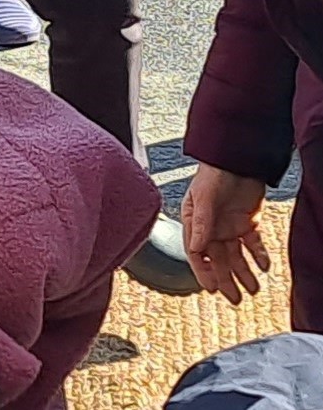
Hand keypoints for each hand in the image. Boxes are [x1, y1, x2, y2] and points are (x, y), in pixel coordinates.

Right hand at [183, 164, 273, 303]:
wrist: (238, 160)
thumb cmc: (213, 174)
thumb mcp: (204, 198)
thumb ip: (200, 222)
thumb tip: (195, 248)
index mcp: (194, 223)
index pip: (196, 253)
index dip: (203, 271)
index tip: (212, 289)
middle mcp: (211, 228)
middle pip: (218, 259)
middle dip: (226, 280)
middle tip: (234, 299)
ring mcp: (229, 226)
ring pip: (237, 256)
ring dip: (244, 273)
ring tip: (253, 290)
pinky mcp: (247, 223)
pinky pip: (253, 244)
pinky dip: (258, 255)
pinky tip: (264, 266)